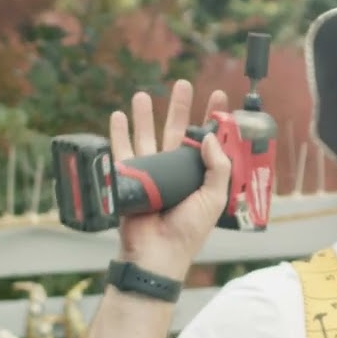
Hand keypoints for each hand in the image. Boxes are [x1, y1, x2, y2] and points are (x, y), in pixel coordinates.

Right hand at [109, 79, 231, 280]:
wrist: (156, 253)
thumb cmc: (187, 231)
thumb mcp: (214, 198)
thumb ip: (218, 167)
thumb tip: (212, 136)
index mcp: (198, 175)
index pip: (208, 140)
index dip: (213, 118)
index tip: (218, 96)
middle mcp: (175, 171)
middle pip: (178, 131)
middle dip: (180, 107)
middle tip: (183, 84)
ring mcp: (152, 173)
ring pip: (148, 136)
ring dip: (146, 115)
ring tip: (144, 95)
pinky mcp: (131, 178)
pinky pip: (123, 151)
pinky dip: (119, 133)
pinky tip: (118, 116)